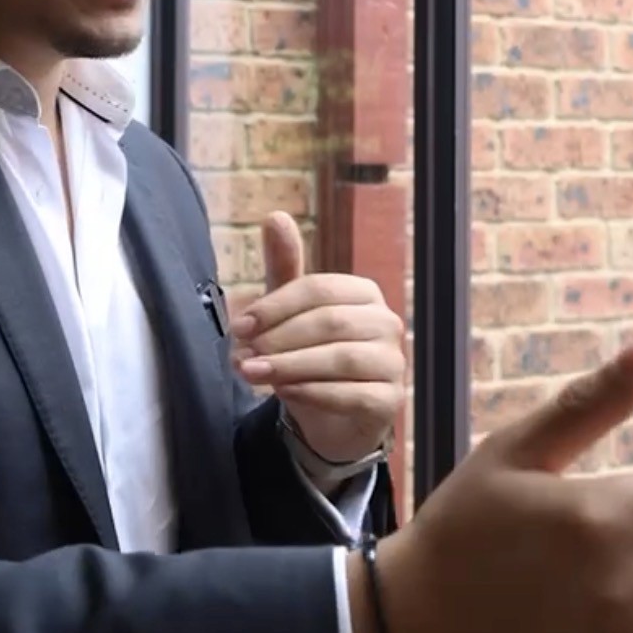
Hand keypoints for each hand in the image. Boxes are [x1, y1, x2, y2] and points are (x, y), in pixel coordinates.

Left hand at [230, 211, 404, 464]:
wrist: (330, 418)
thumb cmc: (310, 354)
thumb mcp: (291, 311)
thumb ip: (285, 267)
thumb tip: (275, 215)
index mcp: (363, 293)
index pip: (318, 290)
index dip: (275, 306)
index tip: (239, 326)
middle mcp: (386, 323)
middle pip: (329, 322)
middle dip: (279, 339)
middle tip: (242, 354)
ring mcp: (393, 362)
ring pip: (341, 359)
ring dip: (290, 366)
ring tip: (253, 373)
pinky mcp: (390, 400)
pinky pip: (353, 395)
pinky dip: (313, 393)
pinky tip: (285, 393)